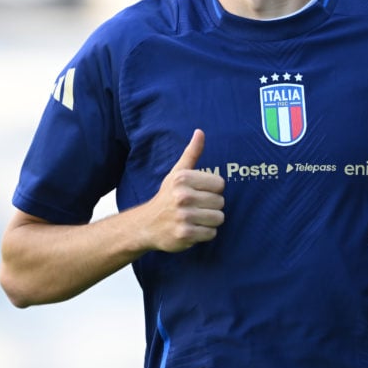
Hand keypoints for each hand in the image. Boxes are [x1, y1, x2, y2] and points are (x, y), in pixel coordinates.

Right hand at [146, 129, 224, 252]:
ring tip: (196, 218)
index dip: (212, 190)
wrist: (146, 224)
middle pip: (220, 202)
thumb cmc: (167, 196)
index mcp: (183, 179)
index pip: (220, 184)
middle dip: (211, 206)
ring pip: (219, 218)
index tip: (199, 192)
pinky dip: (205, 233)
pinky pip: (212, 234)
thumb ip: (191, 153)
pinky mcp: (185, 235)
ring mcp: (184, 217)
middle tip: (196, 207)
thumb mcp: (177, 173)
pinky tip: (192, 229)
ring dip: (210, 221)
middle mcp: (182, 196)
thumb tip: (200, 132)